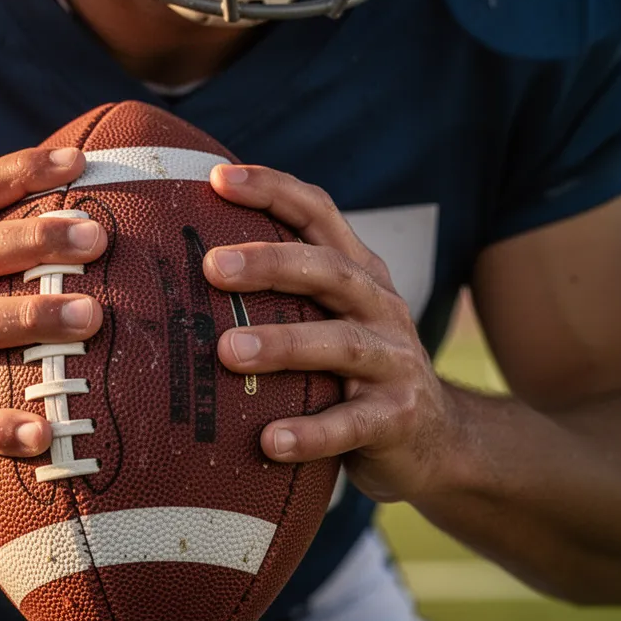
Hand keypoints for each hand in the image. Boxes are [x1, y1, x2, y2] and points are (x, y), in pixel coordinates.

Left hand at [203, 165, 455, 501]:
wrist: (437, 439)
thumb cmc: (354, 372)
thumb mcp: (330, 320)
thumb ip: (282, 295)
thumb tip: (182, 271)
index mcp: (358, 274)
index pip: (319, 215)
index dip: (273, 190)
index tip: (217, 178)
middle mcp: (380, 307)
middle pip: (329, 271)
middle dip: (271, 262)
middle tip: (211, 266)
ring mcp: (395, 361)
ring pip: (341, 344)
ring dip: (283, 345)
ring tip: (227, 352)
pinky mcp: (399, 417)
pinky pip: (352, 425)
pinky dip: (311, 433)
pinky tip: (269, 441)